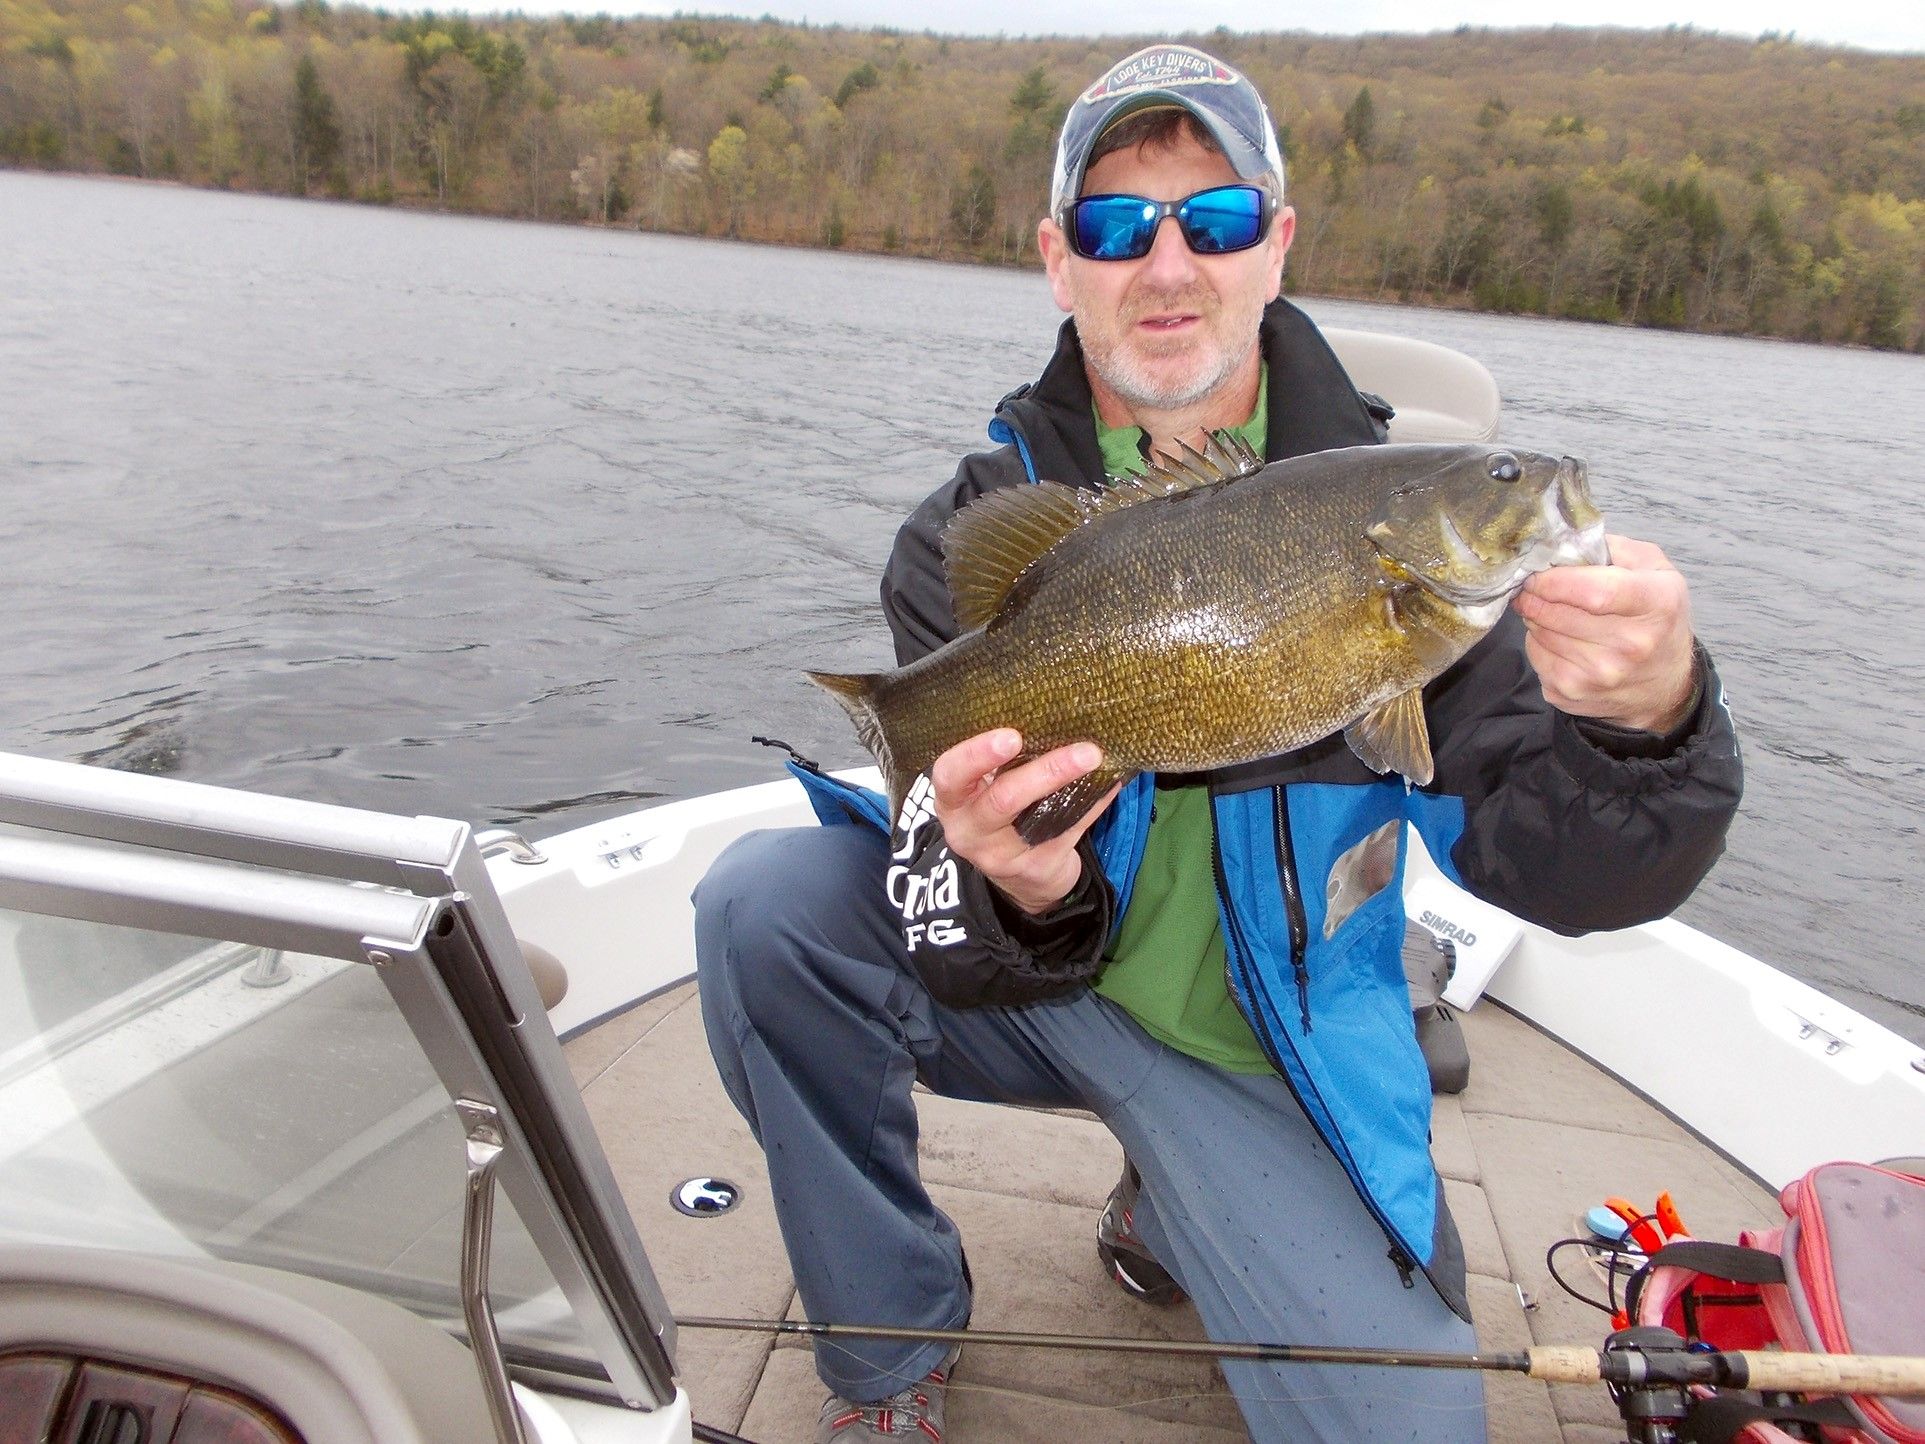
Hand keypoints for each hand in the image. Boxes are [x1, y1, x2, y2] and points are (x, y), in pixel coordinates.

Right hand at [931, 729, 1118, 915]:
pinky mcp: (1034, 868)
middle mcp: (968, 831)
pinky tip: (1110, 782)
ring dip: (1069, 784)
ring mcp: (999, 856)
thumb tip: (1052, 711)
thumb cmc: (1000, 812)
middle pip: (1002, 800)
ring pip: (1037, 820)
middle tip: (1080, 750)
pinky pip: (1068, 832)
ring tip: (1095, 757)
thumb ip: (1004, 759)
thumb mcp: (985, 788)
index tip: (1011, 736)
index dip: (976, 754)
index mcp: (952, 801)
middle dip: (1043, 772)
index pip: (949, 775)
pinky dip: (1091, 804)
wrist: (1019, 876)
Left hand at [1512, 534, 1698, 732]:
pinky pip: (1535, 656)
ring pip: (1540, 633)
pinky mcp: (1572, 693)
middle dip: (1536, 595)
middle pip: (1558, 613)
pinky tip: (1557, 637)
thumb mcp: (1655, 570)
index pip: (1594, 591)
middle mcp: (1631, 645)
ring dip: (1536, 616)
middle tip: (1533, 586)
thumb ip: (1613, 548)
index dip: (1556, 579)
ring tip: (1550, 609)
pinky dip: (1538, 641)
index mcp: (1657, 605)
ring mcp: (1600, 675)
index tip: (1538, 572)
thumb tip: (1562, 542)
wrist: (1664, 685)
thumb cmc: (1657, 618)